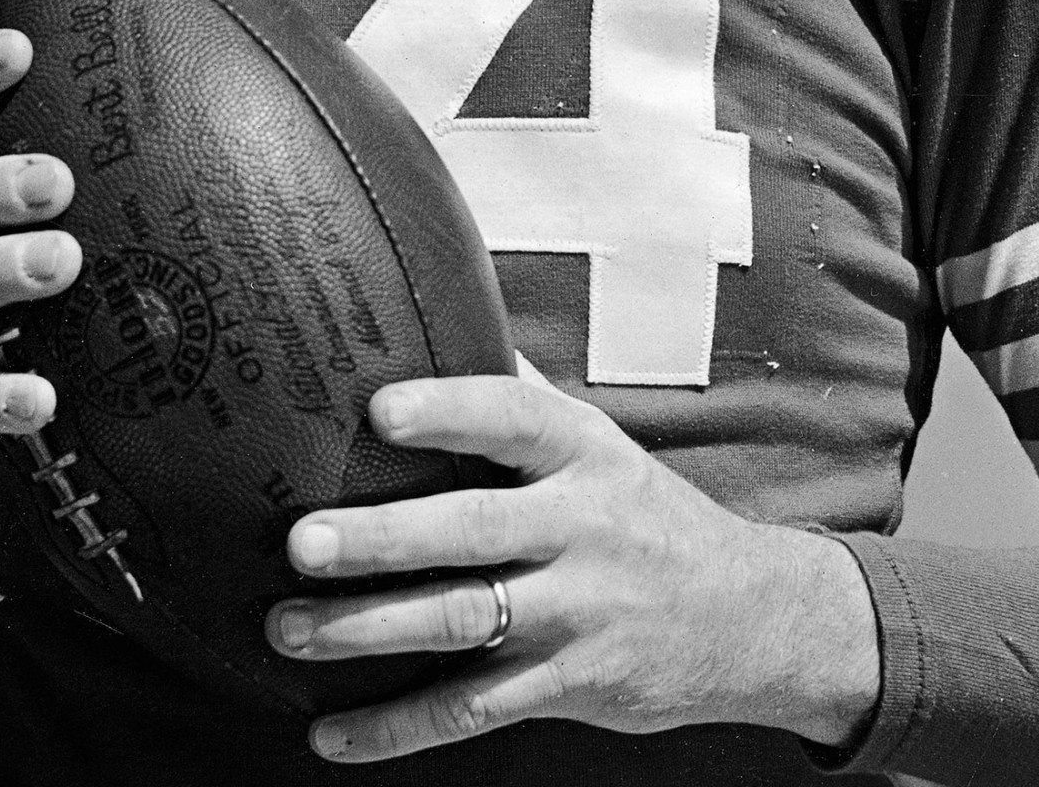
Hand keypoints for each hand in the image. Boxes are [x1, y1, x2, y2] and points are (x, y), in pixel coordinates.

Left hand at [266, 377, 880, 763]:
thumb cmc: (643, 513)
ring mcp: (577, 612)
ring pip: (462, 622)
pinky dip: (399, 726)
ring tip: (288, 629)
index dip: (447, 411)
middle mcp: (580, 527)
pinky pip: (474, 709)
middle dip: (382, 538)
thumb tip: (445, 306)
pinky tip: (332, 732)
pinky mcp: (570, 684)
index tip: (379, 409)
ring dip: (367, 631)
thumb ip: (520, 390)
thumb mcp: (599, 440)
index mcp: (581, 452)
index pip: (512, 418)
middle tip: (302, 541)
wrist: (750, 617)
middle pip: (472, 530)